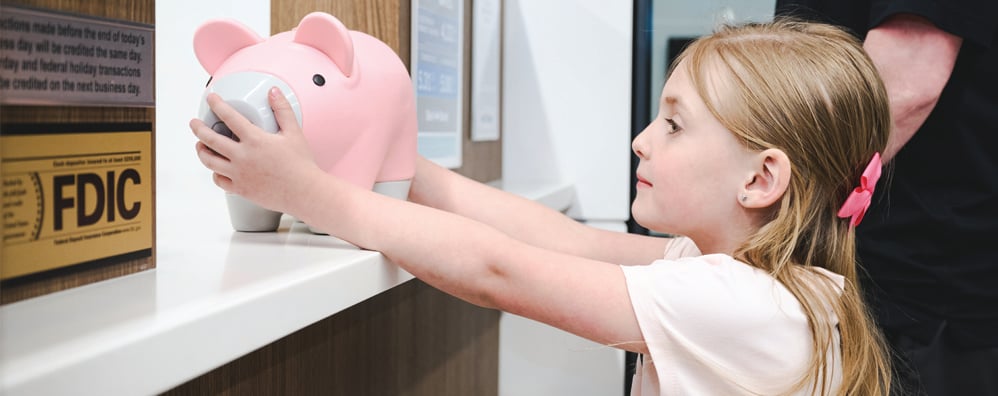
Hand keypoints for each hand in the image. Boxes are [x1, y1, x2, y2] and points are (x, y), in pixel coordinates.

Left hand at [190, 87, 322, 214]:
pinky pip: (219, 180)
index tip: (212, 99)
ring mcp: (239, 174)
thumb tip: (274, 92)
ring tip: (200, 145)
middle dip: (199, 128)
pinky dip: (215, 173)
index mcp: (254, 140)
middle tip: (195, 123)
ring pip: (209, 161)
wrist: (304, 192)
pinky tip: (216, 169)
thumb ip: (282, 110)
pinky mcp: (240, 189)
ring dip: (201, 150)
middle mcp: (242, 156)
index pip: (229, 117)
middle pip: (210, 139)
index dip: (217, 105)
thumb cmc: (301, 165)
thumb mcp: (294, 132)